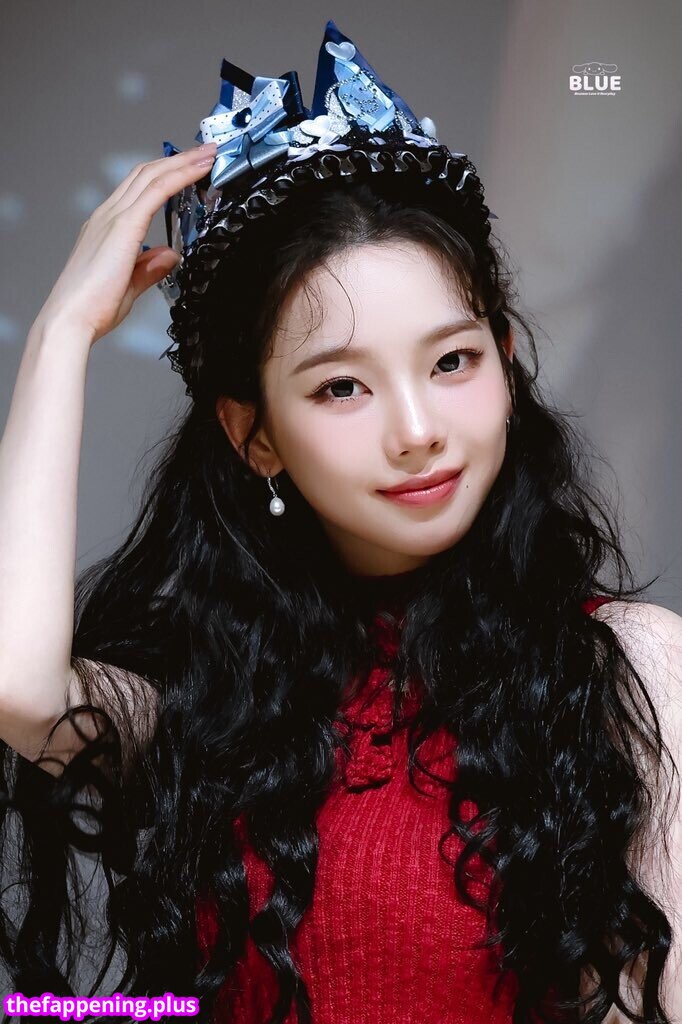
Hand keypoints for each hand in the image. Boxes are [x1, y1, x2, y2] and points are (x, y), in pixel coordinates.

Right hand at [35, 143, 217, 344]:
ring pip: (152, 176)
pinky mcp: (122, 227)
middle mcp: (106, 216)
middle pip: (146, 174)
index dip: (166, 174)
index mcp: (106, 227)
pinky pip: (156, 192)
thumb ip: (150, 268)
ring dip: (183, 162)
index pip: (139, 189)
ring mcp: (112, 218)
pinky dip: (180, 177)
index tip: (190, 169)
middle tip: (205, 152)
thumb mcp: (130, 285)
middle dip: (178, 160)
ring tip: (208, 154)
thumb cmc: (92, 307)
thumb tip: (169, 256)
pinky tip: (198, 171)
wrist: (71, 319)